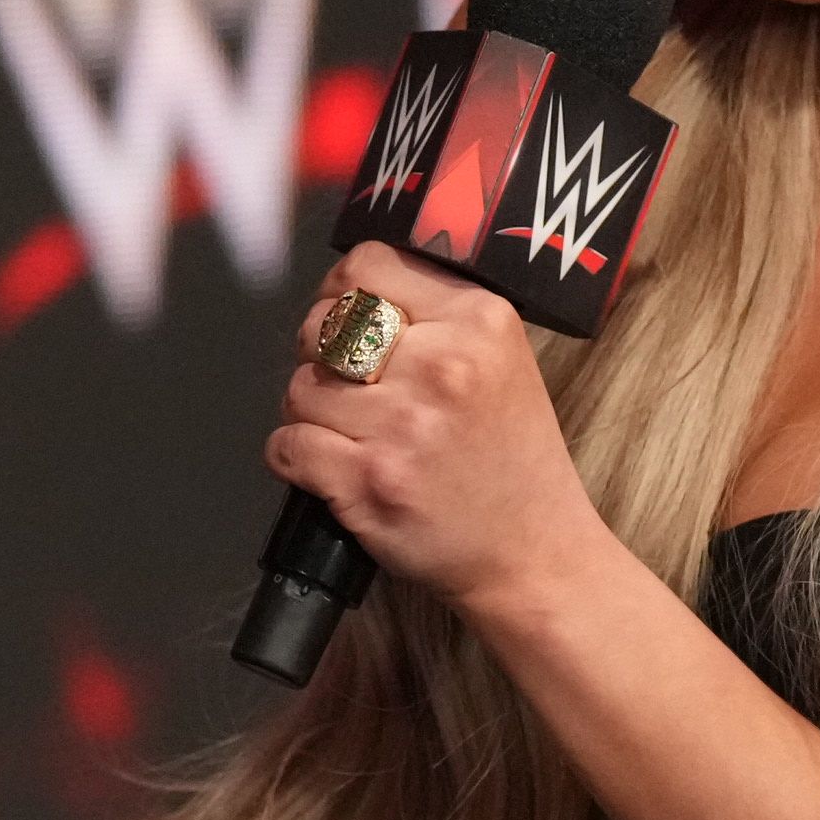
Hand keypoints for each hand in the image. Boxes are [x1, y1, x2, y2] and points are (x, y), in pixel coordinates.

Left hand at [266, 245, 607, 624]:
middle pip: (322, 325)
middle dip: (320, 356)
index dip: (341, 295)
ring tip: (353, 435)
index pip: (366, 265)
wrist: (533, 554)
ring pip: (299, 388)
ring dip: (310, 414)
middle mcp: (441, 364)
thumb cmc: (511, 461)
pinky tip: (332, 467)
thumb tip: (348, 295)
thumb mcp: (500, 360)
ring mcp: (402, 423)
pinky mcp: (368, 479)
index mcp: (477, 320)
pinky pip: (286, 444)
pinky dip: (295, 457)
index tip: (347, 324)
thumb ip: (435, 317)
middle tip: (352, 390)